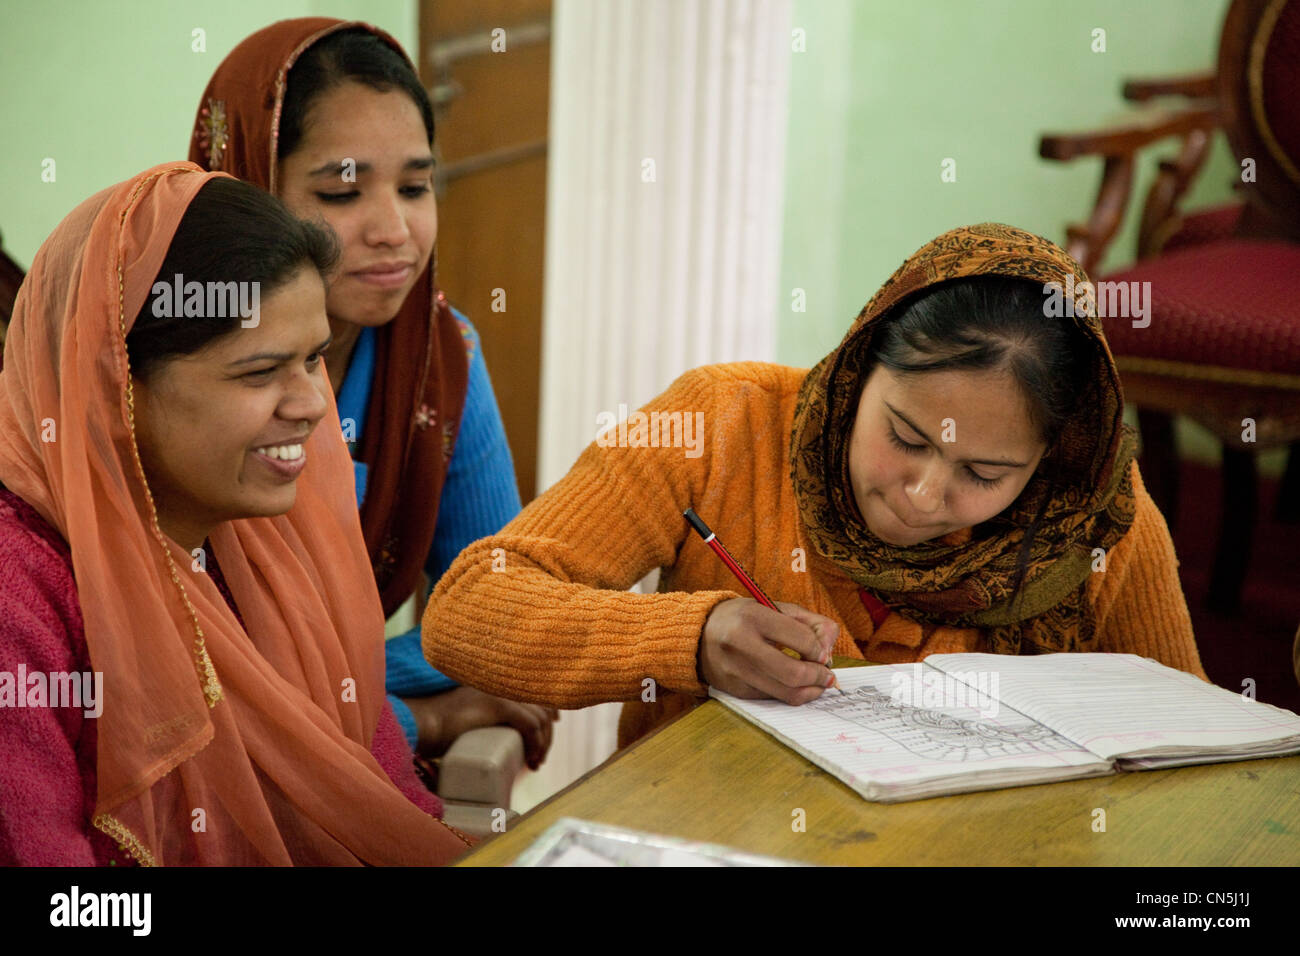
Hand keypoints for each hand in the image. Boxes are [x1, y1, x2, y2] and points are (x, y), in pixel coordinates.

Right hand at [400, 687, 558, 769]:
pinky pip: (530, 724)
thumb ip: (484, 717)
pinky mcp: (498, 705)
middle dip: (547, 735)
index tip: (551, 731)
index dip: (549, 711)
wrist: (422, 723)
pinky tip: (532, 758)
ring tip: (535, 764)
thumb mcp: (469, 716)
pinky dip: (536, 743)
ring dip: (543, 744)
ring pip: (539, 718)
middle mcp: (502, 683)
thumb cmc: (438, 727)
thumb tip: (497, 736)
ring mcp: (501, 692)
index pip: (535, 693)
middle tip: (539, 759)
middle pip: (541, 706)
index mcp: (497, 683)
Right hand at [698, 598, 838, 703]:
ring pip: (785, 693)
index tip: (823, 653)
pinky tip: (794, 685)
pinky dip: (789, 694)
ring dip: (810, 691)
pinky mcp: (734, 690)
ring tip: (817, 683)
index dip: (820, 650)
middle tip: (827, 675)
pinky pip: (772, 699)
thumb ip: (810, 622)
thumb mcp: (775, 608)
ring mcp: (735, 671)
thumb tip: (829, 650)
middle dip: (819, 676)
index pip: (801, 639)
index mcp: (752, 617)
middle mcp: (739, 644)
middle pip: (794, 673)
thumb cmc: (744, 618)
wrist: (699, 634)